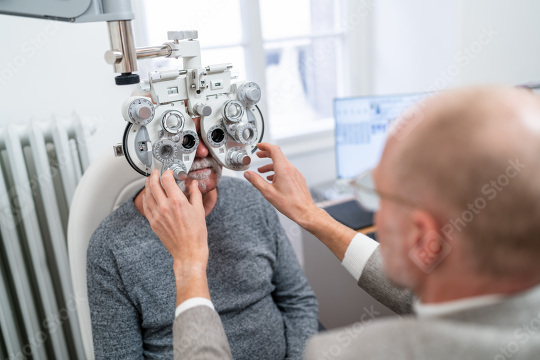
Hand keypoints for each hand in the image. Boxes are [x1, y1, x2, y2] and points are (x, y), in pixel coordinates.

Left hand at [143, 169, 209, 302]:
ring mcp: (157, 215)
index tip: (169, 172)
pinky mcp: (153, 223)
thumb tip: (194, 184)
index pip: (166, 180)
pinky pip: (146, 206)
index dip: (167, 172)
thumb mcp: (199, 210)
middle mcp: (165, 207)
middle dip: (153, 175)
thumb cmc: (196, 234)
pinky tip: (148, 196)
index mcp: (177, 201)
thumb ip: (195, 194)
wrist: (188, 251)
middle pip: (153, 184)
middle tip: (156, 172)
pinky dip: (146, 198)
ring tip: (150, 181)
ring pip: (147, 194)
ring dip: (148, 185)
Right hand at [244, 143, 319, 228]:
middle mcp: (291, 169)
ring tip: (262, 171)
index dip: (265, 146)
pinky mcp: (298, 179)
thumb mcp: (268, 192)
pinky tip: (272, 179)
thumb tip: (248, 174)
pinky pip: (287, 170)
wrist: (304, 211)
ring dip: (271, 165)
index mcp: (283, 169)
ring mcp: (296, 173)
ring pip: (282, 164)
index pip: (274, 150)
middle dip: (267, 154)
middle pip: (278, 155)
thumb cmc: (289, 204)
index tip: (259, 146)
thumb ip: (256, 181)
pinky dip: (278, 171)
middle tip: (259, 155)